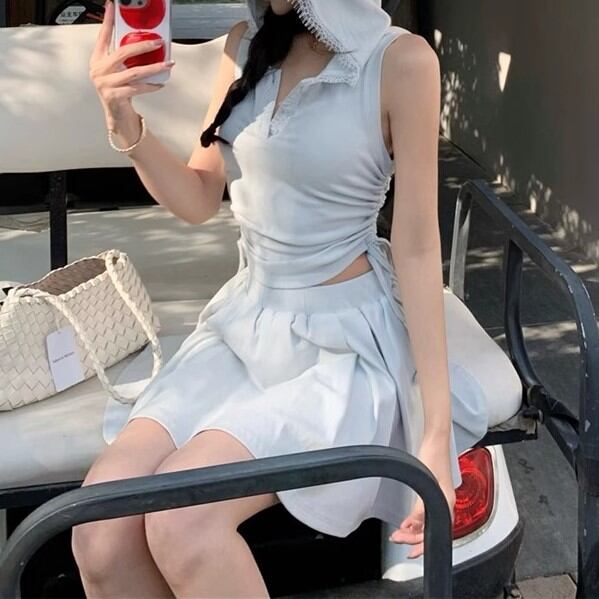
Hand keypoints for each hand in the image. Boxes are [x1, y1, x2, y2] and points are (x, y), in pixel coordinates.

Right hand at [88, 0, 174, 128]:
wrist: (116, 116)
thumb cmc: (118, 92)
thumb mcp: (117, 72)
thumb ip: (124, 59)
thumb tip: (144, 44)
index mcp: (98, 60)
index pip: (103, 36)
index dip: (108, 21)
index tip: (112, 6)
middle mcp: (98, 70)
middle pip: (123, 52)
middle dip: (143, 46)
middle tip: (158, 43)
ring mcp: (104, 83)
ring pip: (134, 72)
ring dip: (154, 68)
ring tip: (167, 64)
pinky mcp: (113, 96)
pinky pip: (137, 88)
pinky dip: (151, 86)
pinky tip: (160, 83)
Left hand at [388, 434, 456, 558]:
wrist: (435, 441)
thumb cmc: (433, 456)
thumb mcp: (426, 483)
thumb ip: (421, 506)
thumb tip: (416, 524)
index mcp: (447, 504)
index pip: (436, 533)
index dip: (423, 545)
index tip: (411, 552)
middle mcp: (445, 504)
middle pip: (430, 530)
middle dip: (413, 539)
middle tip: (398, 539)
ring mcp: (440, 499)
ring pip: (427, 523)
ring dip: (413, 531)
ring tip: (399, 533)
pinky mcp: (434, 493)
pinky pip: (425, 514)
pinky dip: (415, 521)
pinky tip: (406, 522)